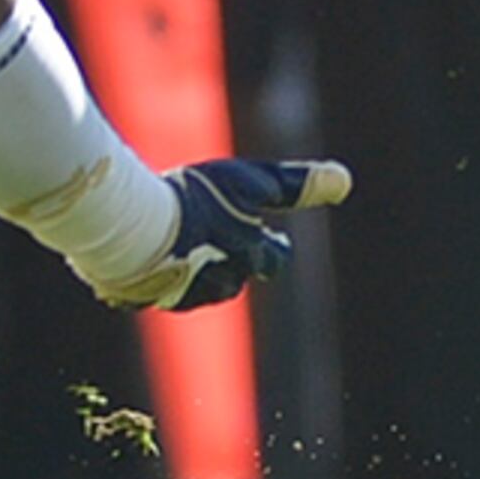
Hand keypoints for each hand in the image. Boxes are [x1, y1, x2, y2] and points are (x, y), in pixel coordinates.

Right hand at [86, 155, 352, 310]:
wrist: (133, 228)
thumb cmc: (197, 200)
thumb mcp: (253, 181)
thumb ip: (298, 185)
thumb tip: (346, 182)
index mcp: (248, 255)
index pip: (274, 258)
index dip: (272, 247)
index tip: (273, 241)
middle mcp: (220, 282)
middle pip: (236, 278)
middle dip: (236, 265)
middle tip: (228, 250)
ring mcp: (179, 294)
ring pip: (198, 287)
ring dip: (197, 273)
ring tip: (185, 252)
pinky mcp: (140, 296)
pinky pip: (156, 289)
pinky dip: (157, 276)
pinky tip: (146, 260)